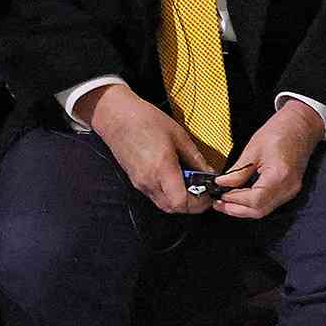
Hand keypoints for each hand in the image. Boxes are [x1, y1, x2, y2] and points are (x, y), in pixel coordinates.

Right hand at [81, 83, 213, 214]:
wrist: (116, 117)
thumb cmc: (145, 120)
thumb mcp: (178, 135)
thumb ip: (195, 158)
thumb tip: (209, 172)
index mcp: (161, 168)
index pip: (181, 203)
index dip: (199, 204)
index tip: (208, 194)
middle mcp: (149, 181)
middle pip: (173, 209)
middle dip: (191, 204)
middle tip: (201, 189)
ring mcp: (140, 183)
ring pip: (163, 204)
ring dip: (179, 199)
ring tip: (188, 182)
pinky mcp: (135, 181)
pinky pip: (155, 195)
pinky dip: (168, 193)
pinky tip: (173, 177)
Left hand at [213, 99, 323, 219]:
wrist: (301, 124)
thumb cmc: (282, 131)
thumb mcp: (253, 149)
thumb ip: (237, 171)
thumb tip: (222, 183)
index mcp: (279, 175)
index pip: (254, 200)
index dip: (234, 200)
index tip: (220, 195)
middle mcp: (288, 187)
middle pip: (259, 210)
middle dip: (236, 209)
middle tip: (219, 203)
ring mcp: (291, 190)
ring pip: (264, 210)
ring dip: (244, 209)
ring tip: (226, 201)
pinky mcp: (289, 189)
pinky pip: (269, 203)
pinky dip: (254, 203)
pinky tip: (241, 197)